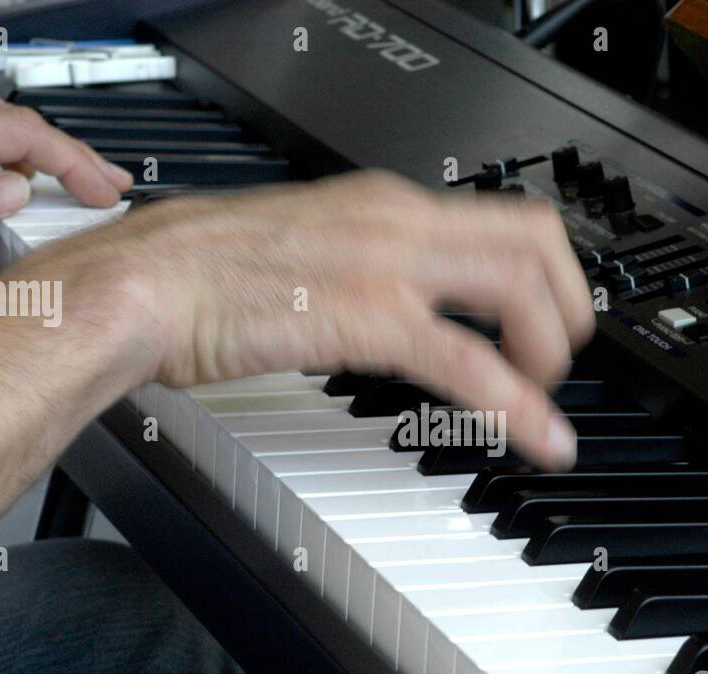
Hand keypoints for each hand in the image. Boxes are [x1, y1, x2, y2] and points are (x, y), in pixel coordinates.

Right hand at [27, 170, 595, 467]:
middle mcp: (398, 220)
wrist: (140, 283)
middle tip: (557, 361)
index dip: (547, 271)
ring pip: (517, 293)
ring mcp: (387, 264)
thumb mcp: (302, 252)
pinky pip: (469, 362)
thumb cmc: (198, 274)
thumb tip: (389, 301)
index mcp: (383, 203)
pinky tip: (533, 436)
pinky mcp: (367, 316)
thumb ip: (357, 267)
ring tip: (545, 405)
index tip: (548, 316)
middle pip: (533, 243)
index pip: (503, 218)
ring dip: (549, 355)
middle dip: (567, 308)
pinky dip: (516, 405)